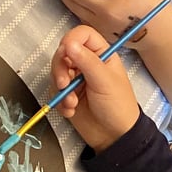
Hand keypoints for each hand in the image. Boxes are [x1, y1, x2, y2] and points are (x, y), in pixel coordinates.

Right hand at [51, 25, 139, 151]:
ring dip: (61, 89)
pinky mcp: (68, 94)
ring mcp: (76, 78)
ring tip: (72, 103)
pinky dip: (60, 101)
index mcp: (101, 54)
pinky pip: (54, 91)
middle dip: (60, 69)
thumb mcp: (105, 81)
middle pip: (63, 52)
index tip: (66, 53)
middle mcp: (86, 63)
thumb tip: (68, 44)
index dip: (71, 40)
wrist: (114, 136)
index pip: (82, 35)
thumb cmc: (117, 105)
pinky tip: (71, 111)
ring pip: (56, 72)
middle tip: (65, 84)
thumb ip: (87, 61)